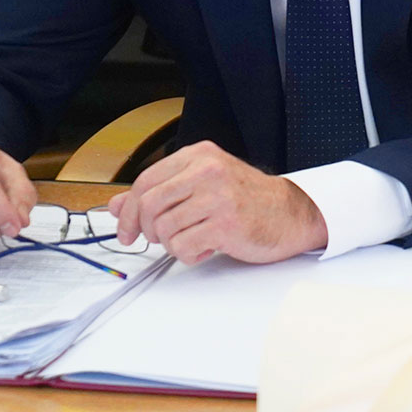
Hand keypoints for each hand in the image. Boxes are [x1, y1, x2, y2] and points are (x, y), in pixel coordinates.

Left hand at [108, 141, 326, 265]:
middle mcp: (208, 171)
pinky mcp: (227, 224)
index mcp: (199, 156)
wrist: (293, 213)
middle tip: (157, 239)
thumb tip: (117, 206)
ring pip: (164, 229)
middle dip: (146, 229)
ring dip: (172, 244)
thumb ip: (161, 192)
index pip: (145, 181)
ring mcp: (218, 196)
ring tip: (193, 240)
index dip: (128, 210)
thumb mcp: (202, 187)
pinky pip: (182, 247)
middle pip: (148, 204)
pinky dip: (189, 255)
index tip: (126, 229)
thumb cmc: (249, 201)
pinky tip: (206, 248)